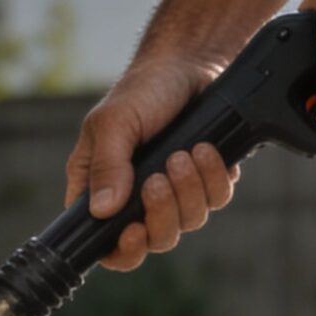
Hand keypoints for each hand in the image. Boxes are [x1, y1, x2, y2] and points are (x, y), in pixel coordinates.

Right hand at [65, 54, 240, 273]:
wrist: (188, 65)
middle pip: (154, 240)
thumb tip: (102, 209)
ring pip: (187, 222)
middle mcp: (135, 199)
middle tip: (161, 176)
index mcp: (100, 190)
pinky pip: (216, 200)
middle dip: (163, 212)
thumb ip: (106, 165)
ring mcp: (173, 194)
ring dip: (190, 190)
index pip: (105, 243)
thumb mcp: (114, 122)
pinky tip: (205, 150)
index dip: (123, 250)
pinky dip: (214, 178)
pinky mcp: (204, 183)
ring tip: (186, 153)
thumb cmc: (142, 91)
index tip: (134, 230)